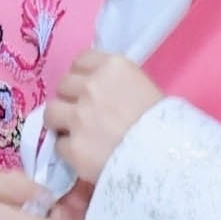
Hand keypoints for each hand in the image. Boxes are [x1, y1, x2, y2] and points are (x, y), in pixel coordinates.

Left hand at [43, 52, 163, 186]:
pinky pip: (59, 145)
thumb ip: (116, 84)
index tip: (89, 89)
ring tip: (76, 133)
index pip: (81, 60)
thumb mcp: (145, 89)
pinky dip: (70, 150)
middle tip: (84, 114)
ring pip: (51, 112)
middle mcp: (91, 86)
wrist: (169, 159)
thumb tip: (95, 87)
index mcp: (113, 67)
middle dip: (71, 99)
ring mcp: (79, 117)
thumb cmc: (165, 124)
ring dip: (61, 121)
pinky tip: (85, 155)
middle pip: (64, 85)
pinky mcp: (73, 147)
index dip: (83, 76)